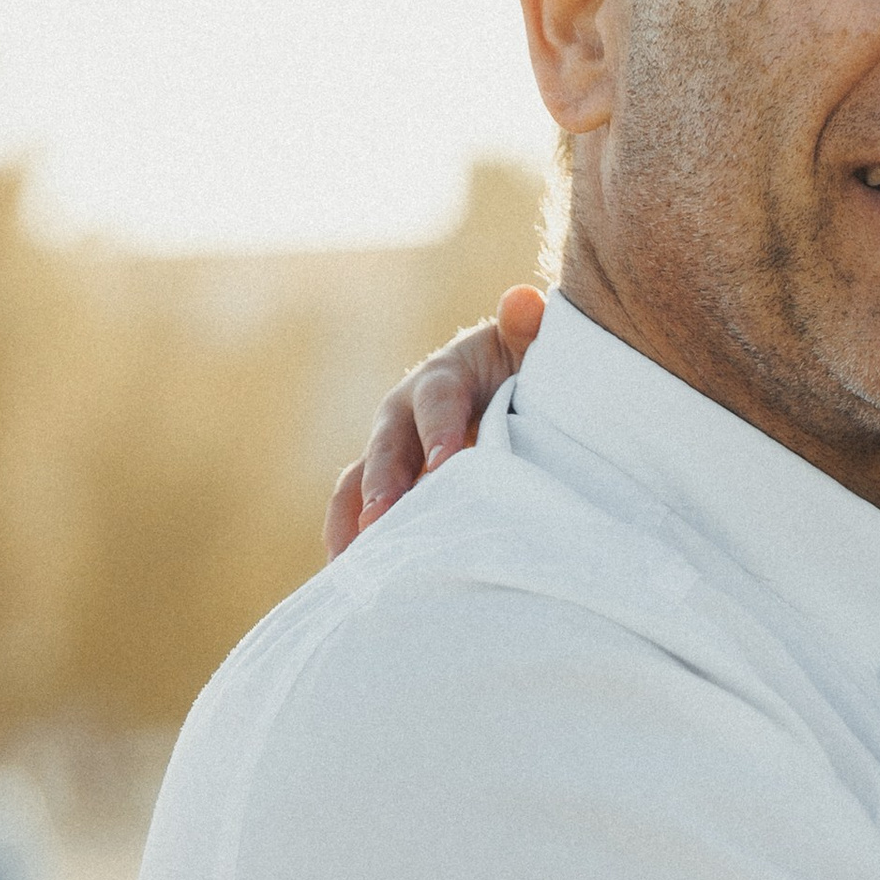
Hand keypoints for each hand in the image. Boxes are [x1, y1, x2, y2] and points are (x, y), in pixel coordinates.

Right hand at [323, 285, 546, 558]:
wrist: (508, 392)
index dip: (441, 430)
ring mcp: (389, 453)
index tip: (447, 464)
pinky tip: (348, 577)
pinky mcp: (385, 487)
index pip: (438, 402)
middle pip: (388, 448)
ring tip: (356, 561)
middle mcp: (404, 414)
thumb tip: (523, 301)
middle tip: (385, 520)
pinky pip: (355, 512)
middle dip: (385, 484)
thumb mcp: (531, 351)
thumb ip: (529, 330)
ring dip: (354, 520)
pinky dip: (347, 541)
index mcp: (443, 378)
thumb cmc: (526, 375)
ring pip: (358, 484)